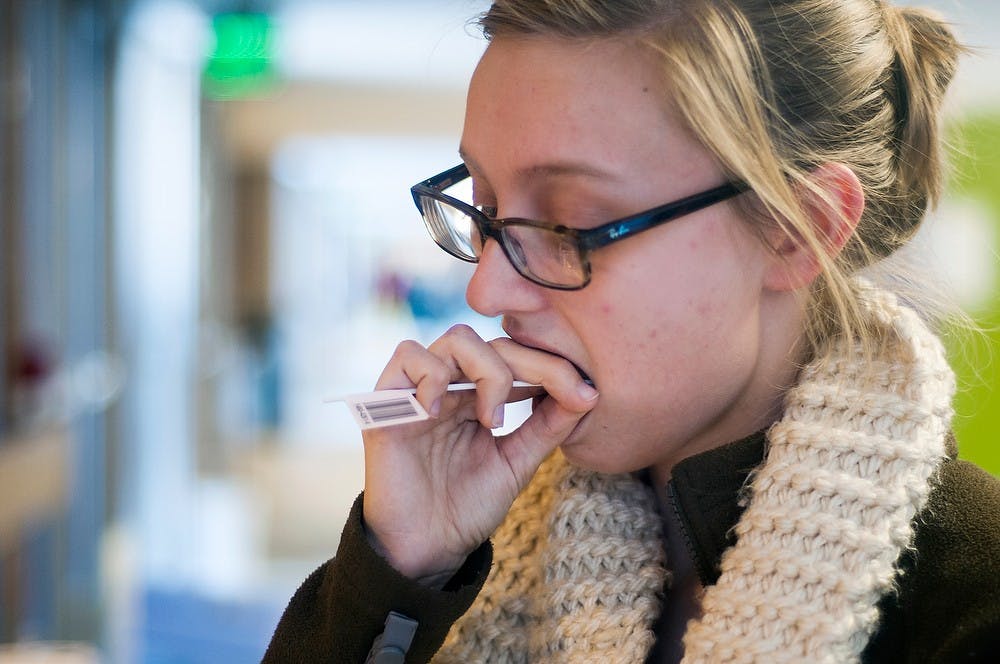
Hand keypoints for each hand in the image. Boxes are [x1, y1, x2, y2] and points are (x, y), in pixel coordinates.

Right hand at [360, 324, 598, 584]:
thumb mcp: (518, 462)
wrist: (427, 548)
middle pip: (492, 340)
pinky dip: (431, 375)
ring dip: (485, 370)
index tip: (586, 394)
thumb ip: (548, 426)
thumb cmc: (468, 508)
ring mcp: (420, 390)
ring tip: (490, 419)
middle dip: (530, 364)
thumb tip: (590, 392)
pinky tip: (441, 411)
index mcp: (480, 396)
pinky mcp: (387, 402)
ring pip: (455, 339)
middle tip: (548, 397)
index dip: (553, 366)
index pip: (518, 356)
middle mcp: (452, 386)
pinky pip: (406, 356)